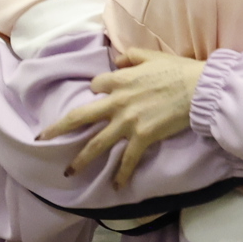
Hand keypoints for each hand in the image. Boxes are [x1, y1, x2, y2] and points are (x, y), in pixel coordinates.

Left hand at [40, 48, 206, 184]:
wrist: (199, 89)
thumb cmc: (179, 70)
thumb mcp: (152, 55)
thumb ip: (131, 56)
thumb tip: (118, 60)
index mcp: (119, 80)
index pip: (96, 86)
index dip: (97, 91)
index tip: (100, 97)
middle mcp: (117, 102)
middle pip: (80, 117)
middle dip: (58, 128)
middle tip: (43, 138)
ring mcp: (128, 121)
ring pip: (97, 143)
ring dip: (81, 159)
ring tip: (69, 172)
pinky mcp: (143, 136)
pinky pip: (128, 159)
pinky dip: (122, 174)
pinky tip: (116, 186)